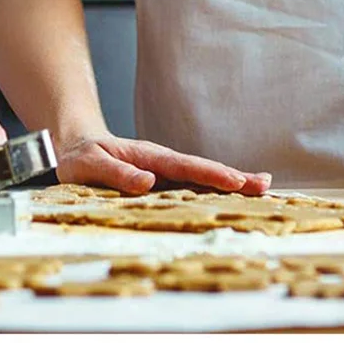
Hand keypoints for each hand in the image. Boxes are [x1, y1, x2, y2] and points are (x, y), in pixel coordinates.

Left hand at [56, 132, 271, 196]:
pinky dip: (215, 189)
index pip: (185, 166)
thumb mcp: (89, 165)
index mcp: (148, 157)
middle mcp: (163, 162)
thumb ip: (116, 174)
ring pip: (202, 176)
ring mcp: (166, 171)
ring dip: (231, 181)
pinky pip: (192, 185)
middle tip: (265, 184)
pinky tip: (232, 195)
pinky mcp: (164, 181)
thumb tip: (148, 184)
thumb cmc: (81, 157)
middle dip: (234, 176)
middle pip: (203, 169)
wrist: (78, 147)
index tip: (235, 181)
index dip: (211, 174)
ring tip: (260, 187)